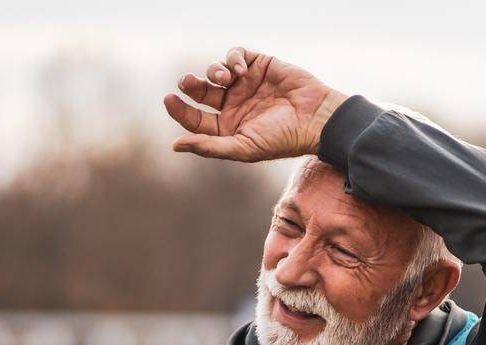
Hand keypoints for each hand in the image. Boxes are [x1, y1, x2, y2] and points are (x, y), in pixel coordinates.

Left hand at [164, 45, 347, 161]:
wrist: (316, 118)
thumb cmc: (282, 139)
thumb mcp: (243, 147)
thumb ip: (209, 146)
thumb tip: (176, 145)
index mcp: (228, 128)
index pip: (196, 118)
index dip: (180, 109)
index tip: (169, 99)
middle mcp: (234, 105)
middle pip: (200, 92)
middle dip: (191, 85)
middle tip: (187, 82)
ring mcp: (246, 84)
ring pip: (216, 71)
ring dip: (214, 71)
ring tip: (224, 78)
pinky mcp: (259, 65)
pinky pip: (235, 55)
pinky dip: (233, 59)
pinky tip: (240, 70)